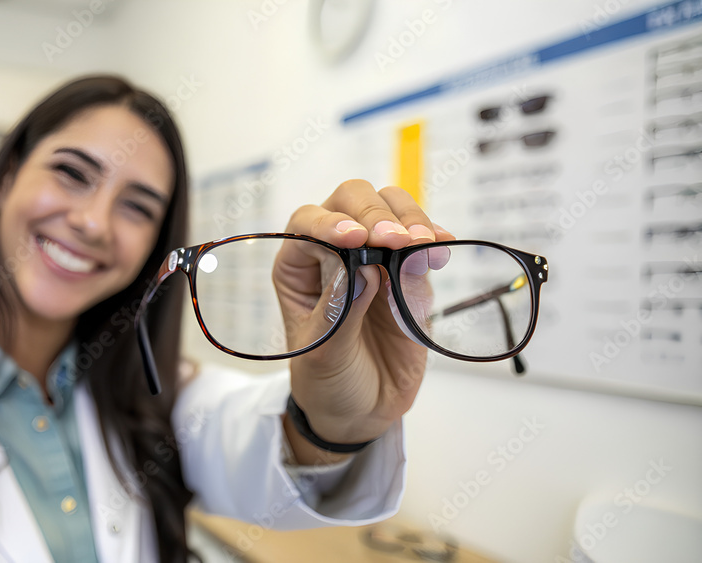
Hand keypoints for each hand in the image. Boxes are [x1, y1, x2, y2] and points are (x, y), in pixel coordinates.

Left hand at [277, 181, 454, 461]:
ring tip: (425, 243)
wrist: (361, 410)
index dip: (330, 223)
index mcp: (298, 267)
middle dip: (374, 214)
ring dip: (409, 218)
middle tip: (397, 241)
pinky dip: (434, 237)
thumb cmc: (328, 380)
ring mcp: (374, 257)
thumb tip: (362, 267)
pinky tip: (441, 248)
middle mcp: (333, 251)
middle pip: (350, 200)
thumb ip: (340, 311)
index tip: (355, 238)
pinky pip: (421, 240)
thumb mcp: (323, 354)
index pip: (307, 224)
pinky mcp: (408, 272)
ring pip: (390, 207)